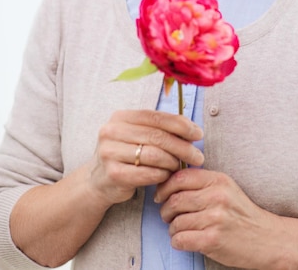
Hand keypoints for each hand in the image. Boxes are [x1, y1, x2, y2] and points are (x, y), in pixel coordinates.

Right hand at [89, 110, 203, 207]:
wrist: (98, 181)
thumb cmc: (126, 156)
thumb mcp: (138, 136)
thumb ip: (160, 129)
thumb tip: (193, 130)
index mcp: (121, 117)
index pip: (156, 116)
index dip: (180, 124)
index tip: (198, 134)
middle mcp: (112, 131)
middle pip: (157, 136)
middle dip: (182, 146)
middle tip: (198, 156)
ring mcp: (110, 152)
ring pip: (153, 155)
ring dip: (173, 162)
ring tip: (180, 166)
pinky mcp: (113, 173)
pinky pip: (146, 173)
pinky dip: (162, 175)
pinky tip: (167, 176)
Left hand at [155, 168, 281, 268]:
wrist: (267, 239)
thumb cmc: (242, 214)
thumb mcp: (226, 189)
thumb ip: (202, 182)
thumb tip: (168, 182)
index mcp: (218, 180)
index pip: (180, 177)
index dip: (164, 187)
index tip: (160, 196)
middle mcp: (217, 196)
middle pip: (175, 200)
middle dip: (166, 210)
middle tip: (168, 216)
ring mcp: (215, 218)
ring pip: (176, 222)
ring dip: (172, 229)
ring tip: (179, 230)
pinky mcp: (213, 240)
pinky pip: (181, 239)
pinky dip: (177, 241)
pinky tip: (184, 240)